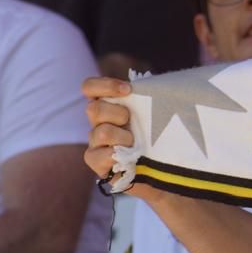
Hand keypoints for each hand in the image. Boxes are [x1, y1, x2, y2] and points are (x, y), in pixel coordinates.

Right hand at [83, 76, 152, 195]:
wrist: (161, 168)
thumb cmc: (158, 135)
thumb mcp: (155, 113)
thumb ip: (147, 98)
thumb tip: (155, 84)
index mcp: (108, 104)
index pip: (90, 87)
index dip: (105, 85)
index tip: (128, 90)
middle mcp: (97, 121)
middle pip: (94, 109)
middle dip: (119, 114)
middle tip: (133, 123)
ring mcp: (95, 142)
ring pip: (102, 132)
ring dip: (124, 137)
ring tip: (135, 144)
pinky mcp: (96, 161)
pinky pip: (98, 155)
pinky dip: (116, 156)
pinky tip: (128, 158)